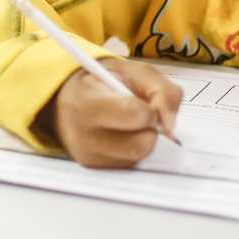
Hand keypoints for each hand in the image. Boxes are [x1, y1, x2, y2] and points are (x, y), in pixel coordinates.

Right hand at [37, 60, 182, 168]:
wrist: (67, 98)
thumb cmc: (102, 82)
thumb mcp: (131, 71)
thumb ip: (161, 89)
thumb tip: (171, 125)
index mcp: (88, 101)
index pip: (135, 114)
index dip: (150, 108)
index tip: (146, 102)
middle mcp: (84, 134)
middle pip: (141, 144)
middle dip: (150, 127)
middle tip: (139, 114)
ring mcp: (89, 155)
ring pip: (139, 156)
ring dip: (143, 138)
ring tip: (127, 122)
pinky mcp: (95, 167)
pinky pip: (131, 163)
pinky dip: (133, 148)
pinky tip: (120, 134)